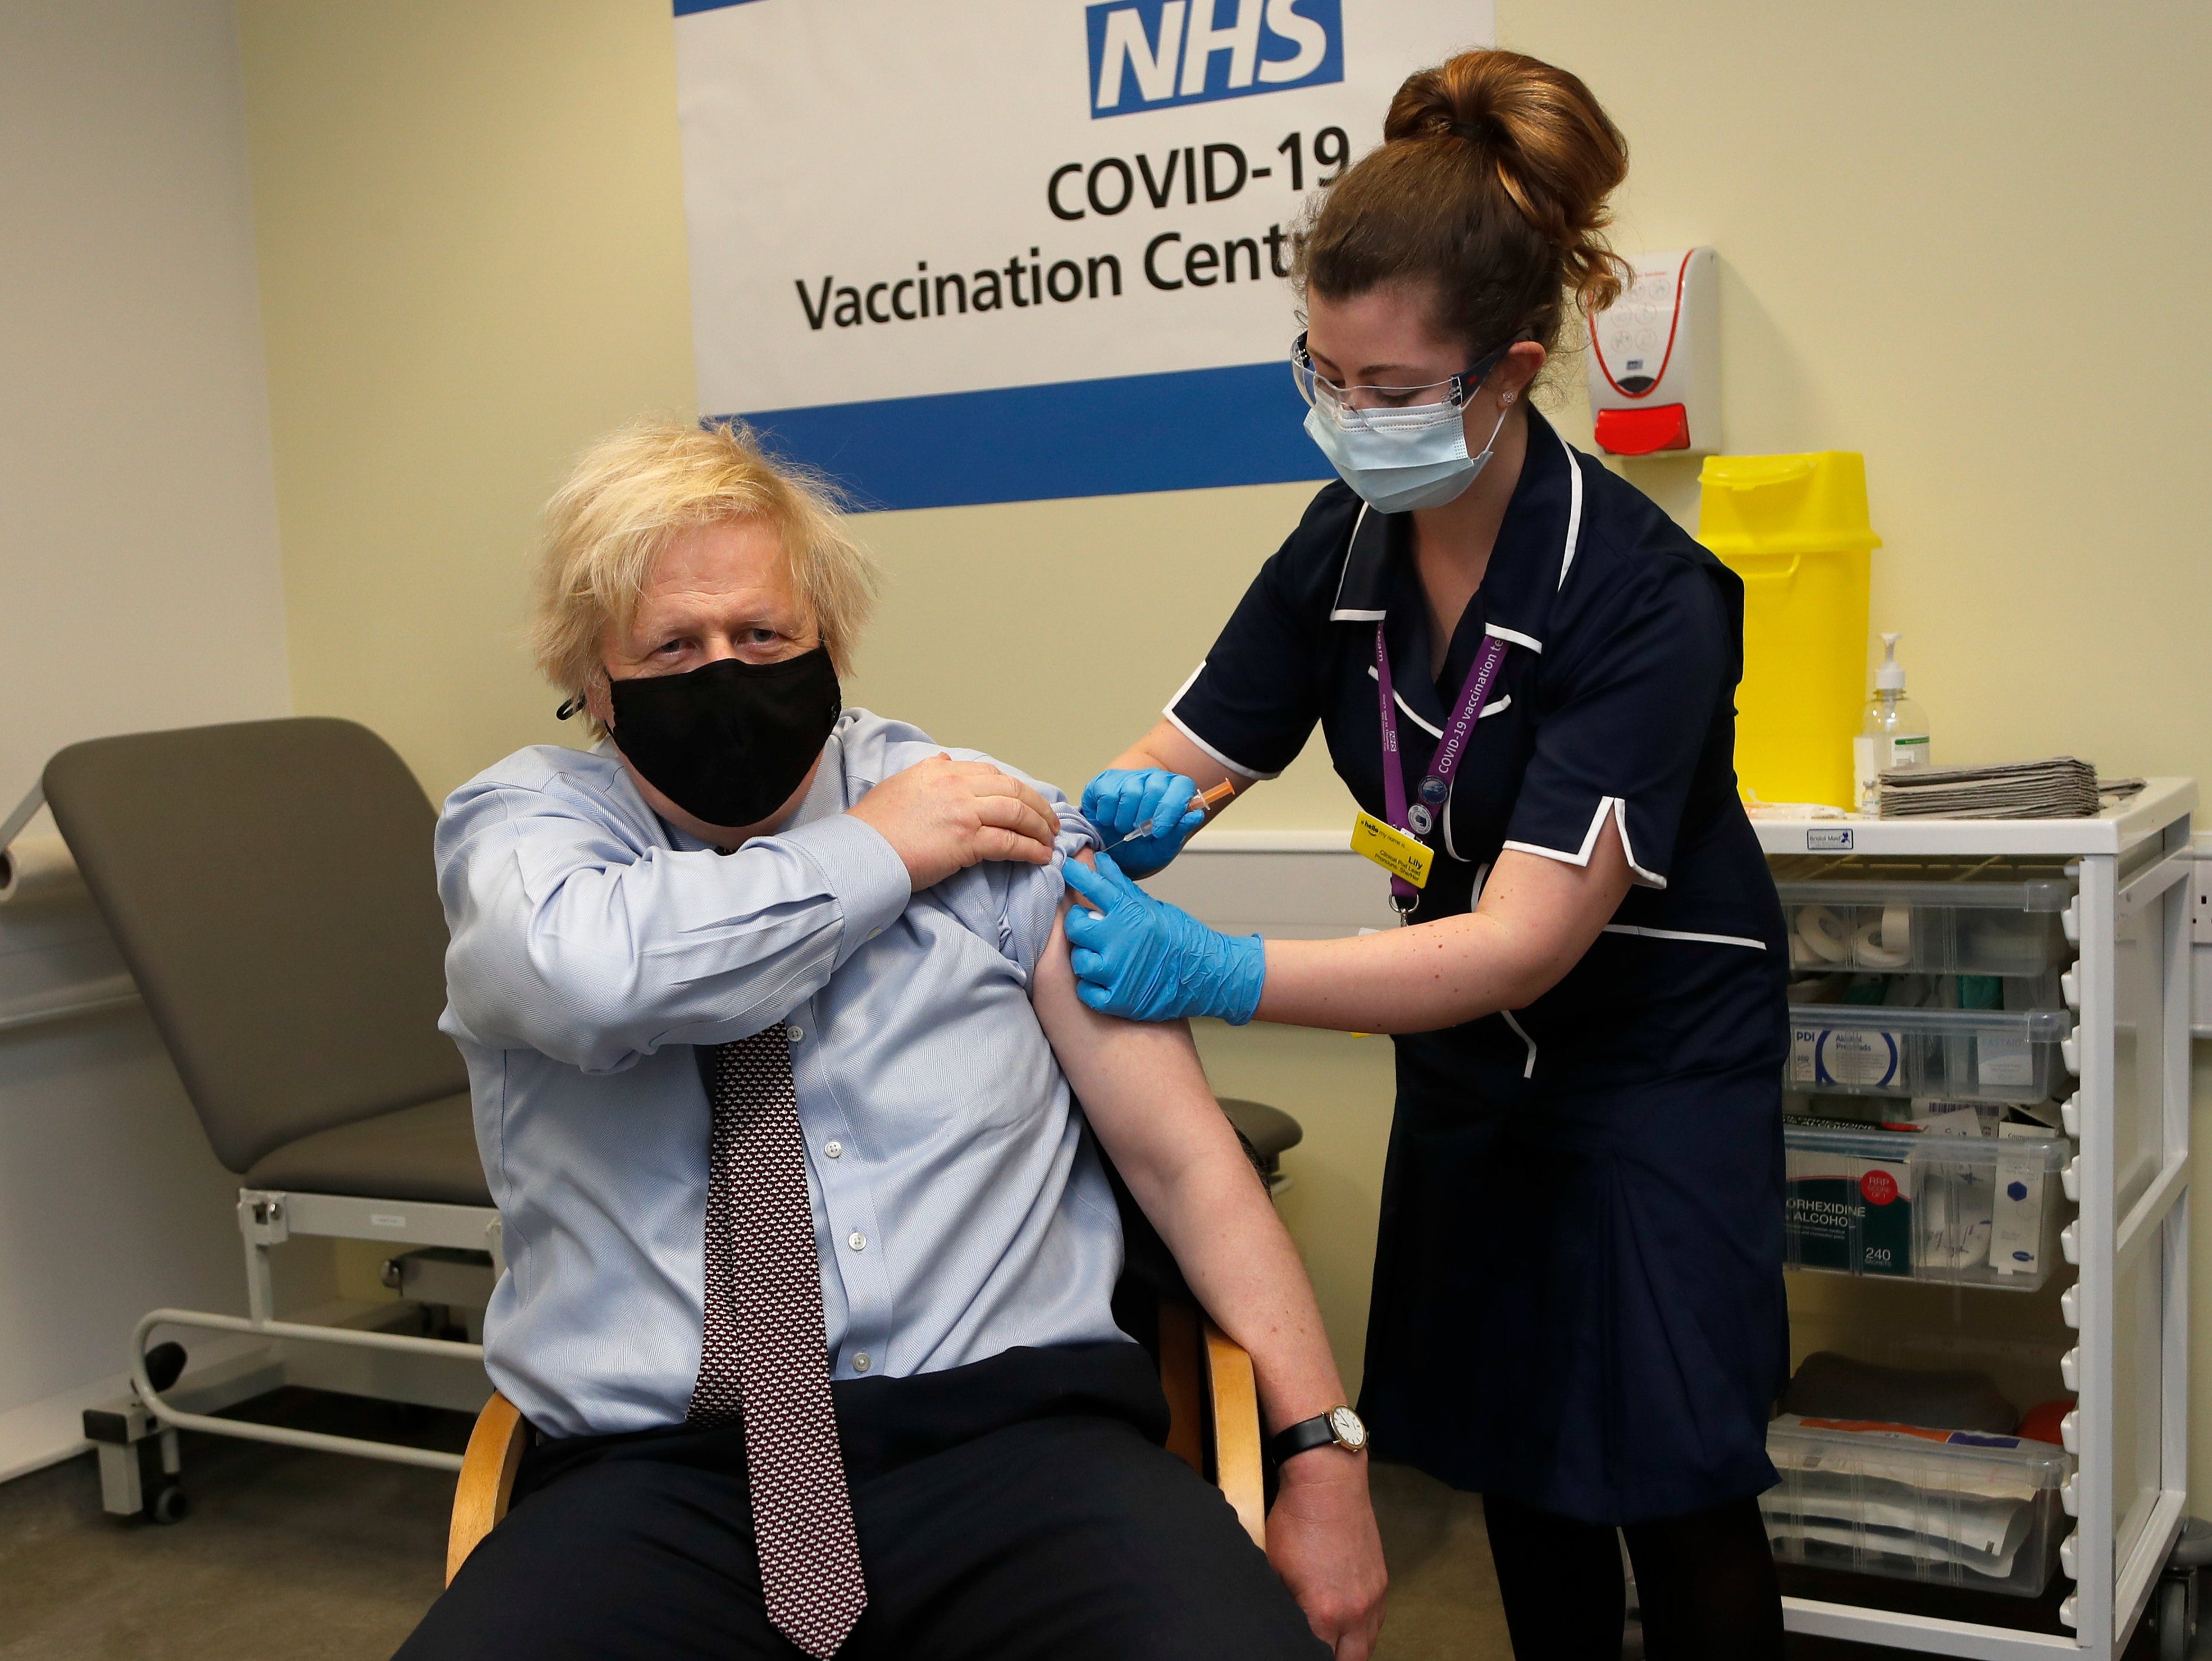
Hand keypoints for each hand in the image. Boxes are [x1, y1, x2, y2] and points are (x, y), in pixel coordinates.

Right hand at [847, 753, 1059, 891]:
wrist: (861, 851)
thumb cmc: (874, 826)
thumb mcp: (899, 784)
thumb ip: (926, 772)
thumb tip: (945, 761)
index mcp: (941, 771)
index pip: (991, 774)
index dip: (1017, 789)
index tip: (1027, 802)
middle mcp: (956, 785)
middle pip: (1013, 789)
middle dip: (1038, 807)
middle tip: (1050, 822)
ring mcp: (964, 811)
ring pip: (1017, 812)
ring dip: (1040, 828)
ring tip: (1050, 840)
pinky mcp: (967, 840)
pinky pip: (1010, 842)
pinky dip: (1030, 849)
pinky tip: (1040, 856)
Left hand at [1061, 853, 1264, 1023]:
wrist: (1209, 976)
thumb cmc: (1183, 939)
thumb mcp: (1153, 907)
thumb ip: (1122, 887)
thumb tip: (1100, 862)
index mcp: (1132, 914)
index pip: (1094, 887)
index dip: (1077, 875)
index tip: (1069, 870)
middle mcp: (1121, 941)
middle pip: (1076, 927)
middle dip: (1080, 925)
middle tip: (1090, 927)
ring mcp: (1118, 973)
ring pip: (1079, 961)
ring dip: (1087, 958)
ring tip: (1102, 956)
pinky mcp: (1118, 1000)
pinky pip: (1086, 992)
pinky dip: (1093, 987)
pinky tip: (1106, 980)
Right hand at [1080, 767, 1206, 877]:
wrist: (1110, 853)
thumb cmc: (1140, 849)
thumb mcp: (1162, 848)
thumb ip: (1179, 832)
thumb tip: (1196, 814)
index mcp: (1173, 792)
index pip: (1182, 786)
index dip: (1172, 808)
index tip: (1159, 830)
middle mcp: (1152, 778)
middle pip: (1155, 786)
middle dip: (1146, 816)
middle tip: (1139, 831)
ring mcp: (1128, 777)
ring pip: (1130, 790)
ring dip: (1125, 818)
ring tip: (1123, 827)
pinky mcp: (1104, 781)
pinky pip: (1108, 794)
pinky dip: (1107, 815)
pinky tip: (1109, 820)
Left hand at [1267, 1452, 1386, 1658]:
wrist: (1328, 1482)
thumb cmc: (1297, 1520)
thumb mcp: (1274, 1567)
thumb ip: (1283, 1605)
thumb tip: (1283, 1621)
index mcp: (1324, 1613)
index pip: (1318, 1657)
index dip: (1305, 1655)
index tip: (1298, 1650)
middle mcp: (1355, 1611)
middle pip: (1350, 1660)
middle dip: (1333, 1660)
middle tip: (1316, 1651)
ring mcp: (1373, 1596)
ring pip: (1368, 1644)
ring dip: (1351, 1650)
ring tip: (1333, 1646)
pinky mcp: (1382, 1581)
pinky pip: (1377, 1621)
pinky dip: (1364, 1630)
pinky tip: (1349, 1624)